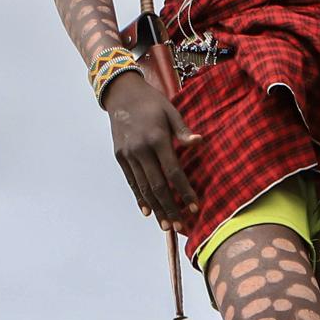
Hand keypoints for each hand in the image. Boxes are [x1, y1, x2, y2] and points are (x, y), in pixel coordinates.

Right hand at [104, 75, 201, 227]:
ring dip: (156, 209)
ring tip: (166, 225)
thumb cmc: (151, 102)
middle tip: (180, 226)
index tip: (195, 207)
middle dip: (170, 208)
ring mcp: (128, 155)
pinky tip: (148, 212)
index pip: (173, 172)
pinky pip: (131, 182)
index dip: (185, 192)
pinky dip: (139, 198)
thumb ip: (183, 131)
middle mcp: (141, 149)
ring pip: (143, 188)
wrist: (121, 93)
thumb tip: (199, 142)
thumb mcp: (171, 111)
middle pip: (157, 186)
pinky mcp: (120, 157)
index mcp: (157, 138)